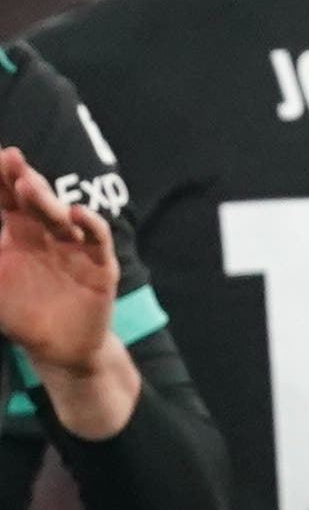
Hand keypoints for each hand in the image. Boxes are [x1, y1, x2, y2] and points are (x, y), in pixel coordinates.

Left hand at [0, 146, 118, 375]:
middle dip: (21, 179)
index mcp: (16, 235)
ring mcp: (73, 247)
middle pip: (33, 201)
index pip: (6, 199)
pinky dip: (89, 224)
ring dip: (45, 199)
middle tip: (10, 159)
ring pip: (60, 216)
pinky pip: (96, 239)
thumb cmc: (20, 315)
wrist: (59, 349)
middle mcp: (45, 235)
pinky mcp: (99, 264)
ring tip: (29, 185)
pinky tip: (75, 215)